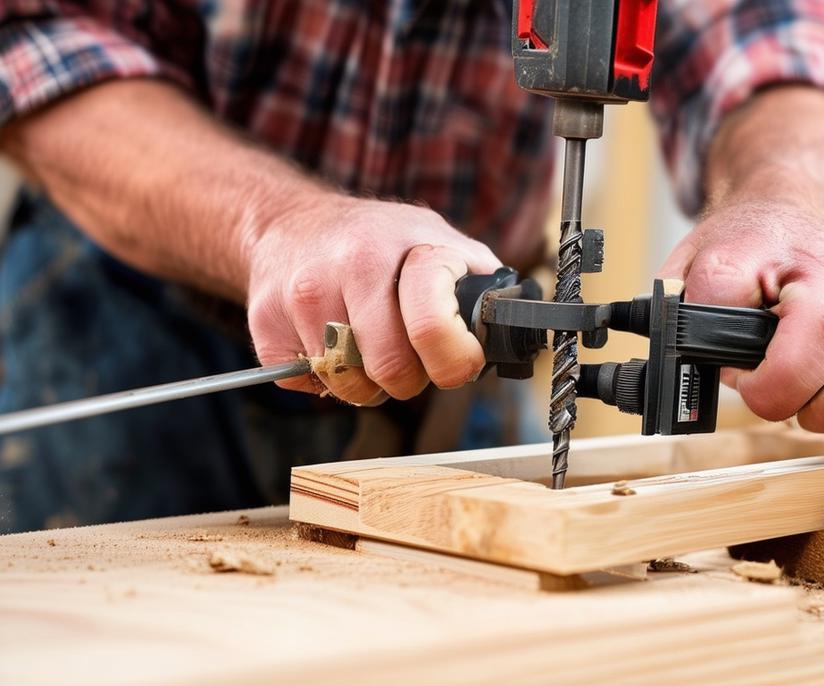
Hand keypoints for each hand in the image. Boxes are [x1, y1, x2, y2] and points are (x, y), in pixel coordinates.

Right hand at [246, 194, 500, 403]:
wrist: (291, 222)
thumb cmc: (380, 242)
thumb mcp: (442, 243)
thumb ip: (483, 286)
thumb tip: (518, 330)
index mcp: (411, 248)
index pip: (432, 328)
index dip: (453, 362)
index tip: (457, 363)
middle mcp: (353, 264)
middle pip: (390, 370)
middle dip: (408, 380)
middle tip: (409, 362)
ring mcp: (304, 293)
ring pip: (347, 383)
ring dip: (365, 384)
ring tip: (370, 350)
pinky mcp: (265, 321)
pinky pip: (305, 385)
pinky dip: (322, 381)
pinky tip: (330, 346)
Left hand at [659, 182, 823, 435]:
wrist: (793, 216)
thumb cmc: (744, 252)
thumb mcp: (692, 262)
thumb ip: (675, 309)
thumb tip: (671, 366)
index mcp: (758, 247)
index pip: (726, 288)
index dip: (713, 341)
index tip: (715, 358)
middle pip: (820, 335)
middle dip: (778, 390)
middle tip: (759, 392)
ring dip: (818, 411)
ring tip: (793, 401)